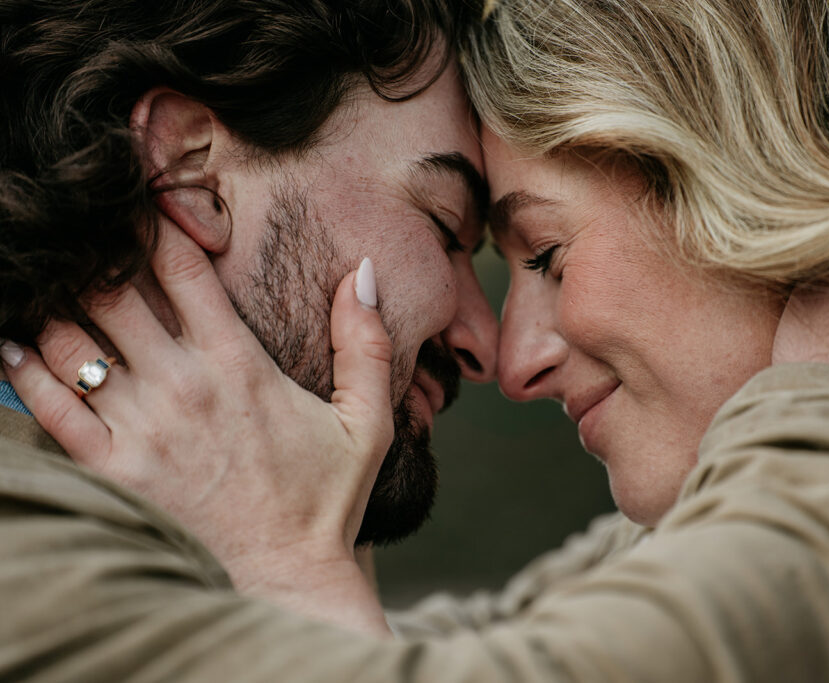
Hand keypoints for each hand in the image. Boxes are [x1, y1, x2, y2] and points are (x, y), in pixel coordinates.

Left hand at [2, 222, 393, 633]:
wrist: (285, 577)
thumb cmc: (324, 497)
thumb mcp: (367, 419)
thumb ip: (367, 342)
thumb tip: (362, 271)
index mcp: (238, 362)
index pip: (180, 266)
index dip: (153, 221)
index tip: (138, 198)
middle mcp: (182, 384)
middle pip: (111, 289)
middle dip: (92, 251)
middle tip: (81, 229)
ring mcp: (142, 426)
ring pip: (71, 338)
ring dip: (54, 300)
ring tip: (46, 275)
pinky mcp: (112, 468)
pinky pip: (49, 404)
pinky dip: (21, 366)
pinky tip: (10, 340)